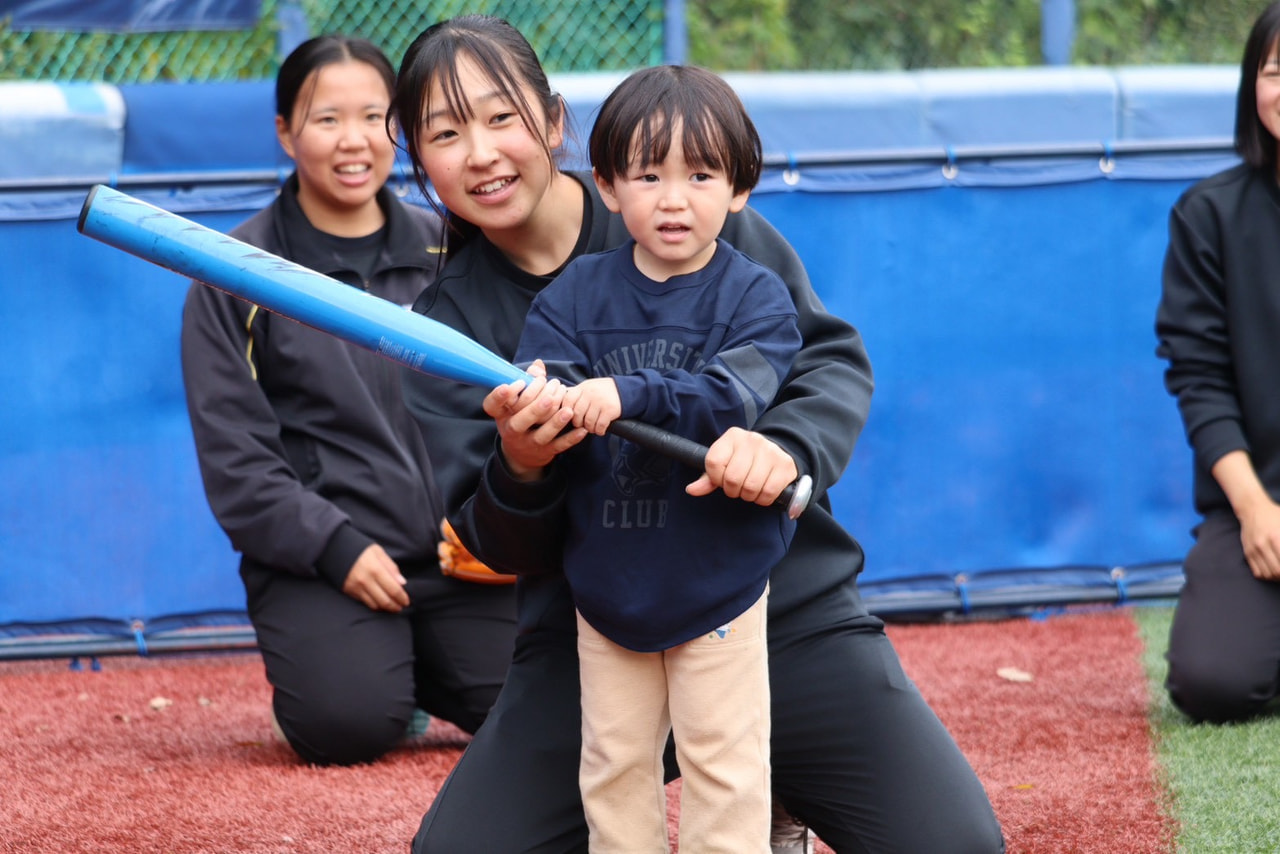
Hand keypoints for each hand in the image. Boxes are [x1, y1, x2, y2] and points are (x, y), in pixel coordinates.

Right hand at [341, 543, 409, 611]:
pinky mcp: (350, 591)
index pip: (393, 589)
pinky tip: (381, 603)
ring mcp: (357, 588)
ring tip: (393, 607)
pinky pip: (366, 603)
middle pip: (385, 600)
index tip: (406, 601)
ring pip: (375, 605)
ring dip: (386, 608)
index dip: (402, 597)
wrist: (336, 549)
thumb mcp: (378, 552)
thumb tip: (402, 582)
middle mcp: (366, 581)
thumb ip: (391, 567)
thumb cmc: (361, 549)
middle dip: (396, 606)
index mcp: (376, 569)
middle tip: (401, 606)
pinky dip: (375, 605)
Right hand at [484, 359, 585, 479]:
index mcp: (502, 414)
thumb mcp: (516, 403)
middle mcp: (512, 429)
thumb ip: (528, 382)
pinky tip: (582, 430)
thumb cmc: (520, 417)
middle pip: (520, 422)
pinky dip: (571, 439)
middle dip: (535, 409)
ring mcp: (528, 443)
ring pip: (541, 435)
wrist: (521, 454)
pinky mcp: (544, 452)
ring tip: (568, 410)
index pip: (492, 405)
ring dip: (555, 423)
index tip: (515, 383)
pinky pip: (559, 446)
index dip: (500, 396)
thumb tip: (539, 365)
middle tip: (549, 397)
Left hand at [564, 378, 620, 434]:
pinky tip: (600, 429)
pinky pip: (599, 426)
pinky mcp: (610, 410)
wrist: (624, 389)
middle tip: (582, 424)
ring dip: (589, 428)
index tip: (571, 416)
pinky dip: (599, 431)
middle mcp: (590, 393)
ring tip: (592, 427)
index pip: (567, 401)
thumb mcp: (587, 387)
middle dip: (578, 423)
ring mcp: (600, 402)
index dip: (567, 411)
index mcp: (582, 388)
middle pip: (576, 414)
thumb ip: (574, 394)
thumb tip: (556, 400)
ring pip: (588, 422)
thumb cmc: (601, 391)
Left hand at [686, 426, 797, 505]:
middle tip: (738, 487)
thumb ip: (707, 477)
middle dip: (733, 490)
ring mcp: (770, 451)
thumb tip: (691, 490)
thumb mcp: (724, 463)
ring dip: (748, 496)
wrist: (776, 452)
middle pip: (732, 478)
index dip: (715, 478)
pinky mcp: (785, 465)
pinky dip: (763, 499)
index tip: (722, 480)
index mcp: (732, 437)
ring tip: (750, 489)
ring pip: (751, 487)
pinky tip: (762, 492)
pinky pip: (769, 492)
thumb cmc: (744, 460)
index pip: (713, 463)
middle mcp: (752, 440)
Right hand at [1239, 499, 1279, 580]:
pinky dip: (1267, 576)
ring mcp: (1254, 550)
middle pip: (1278, 571)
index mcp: (1276, 537)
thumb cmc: (1275, 515)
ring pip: (1268, 574)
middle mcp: (1263, 545)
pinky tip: (1274, 572)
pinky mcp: (1248, 553)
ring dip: (1278, 578)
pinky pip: (1257, 572)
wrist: (1252, 509)